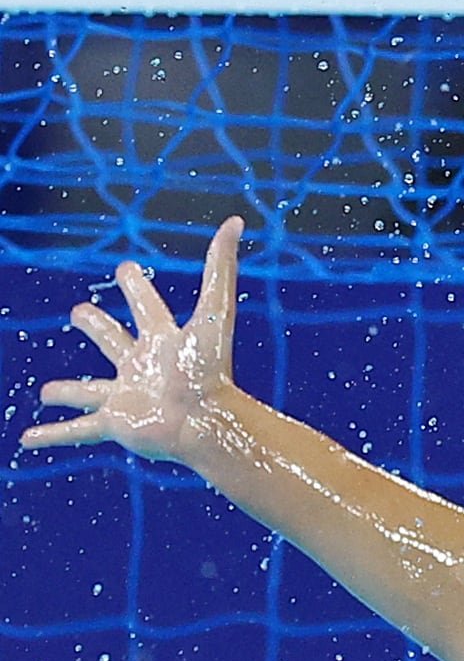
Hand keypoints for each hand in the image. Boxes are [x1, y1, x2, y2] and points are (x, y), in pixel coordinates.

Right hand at [21, 219, 250, 465]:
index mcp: (163, 339)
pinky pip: (76, 430)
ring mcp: (127, 396)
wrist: (207, 423)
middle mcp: (143, 366)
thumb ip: (221, 269)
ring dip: (68, 391)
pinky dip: (53, 435)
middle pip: (113, 341)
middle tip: (80, 314)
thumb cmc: (211, 371)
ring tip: (48, 392)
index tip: (125, 269)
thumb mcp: (214, 314)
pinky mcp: (115, 423)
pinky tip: (29, 439)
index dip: (135, 286)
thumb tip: (236, 221)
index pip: (145, 305)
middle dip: (96, 326)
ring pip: (90, 390)